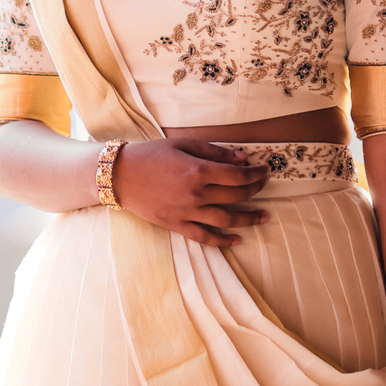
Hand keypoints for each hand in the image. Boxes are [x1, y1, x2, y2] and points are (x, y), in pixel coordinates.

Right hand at [113, 139, 269, 246]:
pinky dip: (223, 240)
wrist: (120, 175)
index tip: (265, 170)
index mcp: (199, 170)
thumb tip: (242, 158)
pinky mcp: (177, 225)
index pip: (238, 175)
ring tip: (263, 217)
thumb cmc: (151, 155)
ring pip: (226, 220)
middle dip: (255, 190)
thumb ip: (214, 152)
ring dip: (249, 219)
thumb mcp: (183, 144)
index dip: (256, 173)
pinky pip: (205, 237)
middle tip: (264, 185)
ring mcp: (187, 212)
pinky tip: (237, 239)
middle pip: (236, 195)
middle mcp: (196, 193)